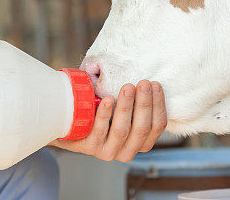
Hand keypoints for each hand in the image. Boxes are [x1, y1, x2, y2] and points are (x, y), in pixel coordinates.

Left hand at [51, 80, 166, 161]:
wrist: (71, 125)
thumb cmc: (102, 113)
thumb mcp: (122, 109)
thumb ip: (135, 99)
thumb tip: (147, 78)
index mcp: (141, 142)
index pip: (157, 126)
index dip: (158, 105)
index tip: (155, 85)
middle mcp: (128, 150)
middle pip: (142, 128)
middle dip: (144, 104)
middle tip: (143, 83)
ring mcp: (109, 151)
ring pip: (122, 130)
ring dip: (126, 107)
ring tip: (127, 88)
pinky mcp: (91, 147)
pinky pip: (99, 130)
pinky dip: (105, 114)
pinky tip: (108, 100)